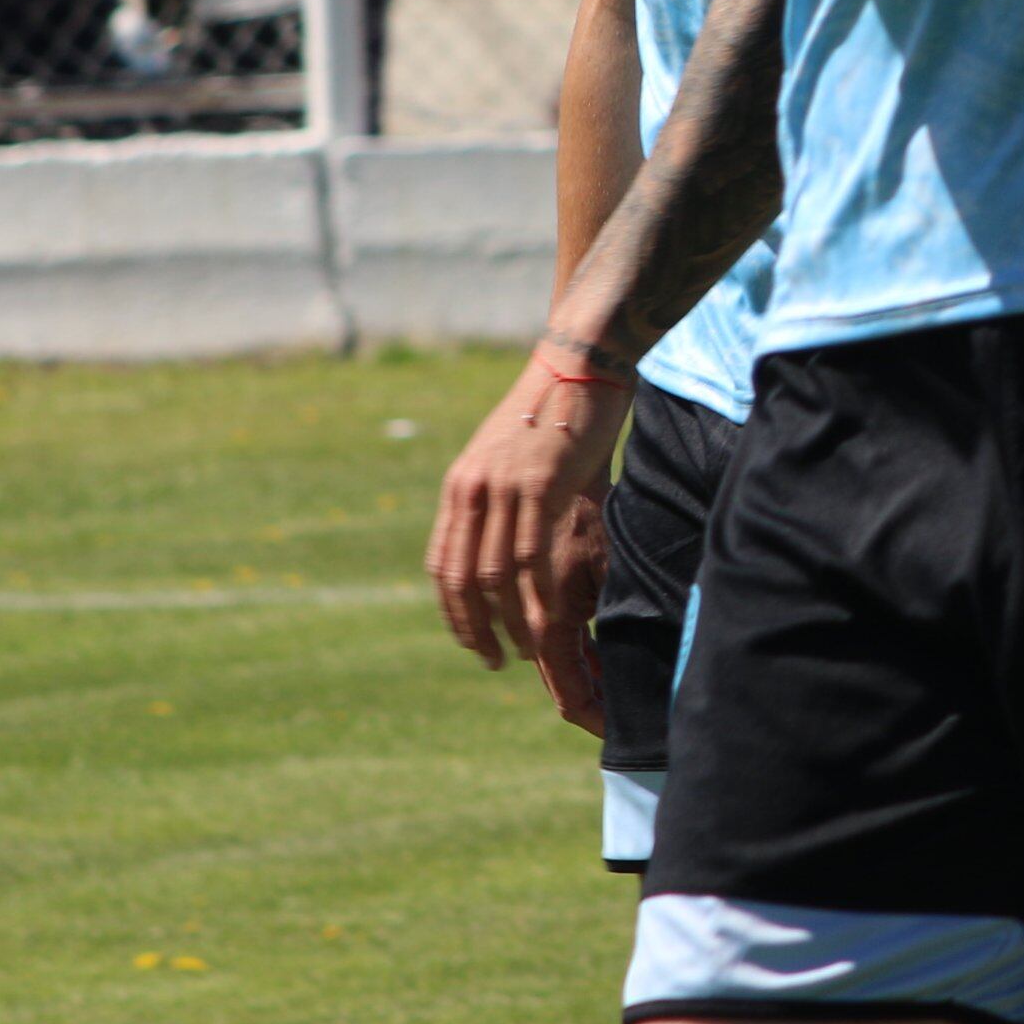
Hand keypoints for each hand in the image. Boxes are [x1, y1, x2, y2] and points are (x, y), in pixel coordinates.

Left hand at [425, 349, 628, 728]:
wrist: (580, 363)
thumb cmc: (555, 411)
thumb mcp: (510, 458)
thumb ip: (499, 499)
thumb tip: (508, 548)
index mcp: (461, 485)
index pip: (443, 564)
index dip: (454, 611)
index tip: (473, 641)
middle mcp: (473, 488)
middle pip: (462, 578)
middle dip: (475, 628)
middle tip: (495, 660)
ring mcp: (504, 487)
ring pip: (497, 575)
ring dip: (510, 622)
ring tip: (525, 651)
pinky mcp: (540, 484)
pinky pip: (533, 556)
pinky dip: (538, 597)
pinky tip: (549, 621)